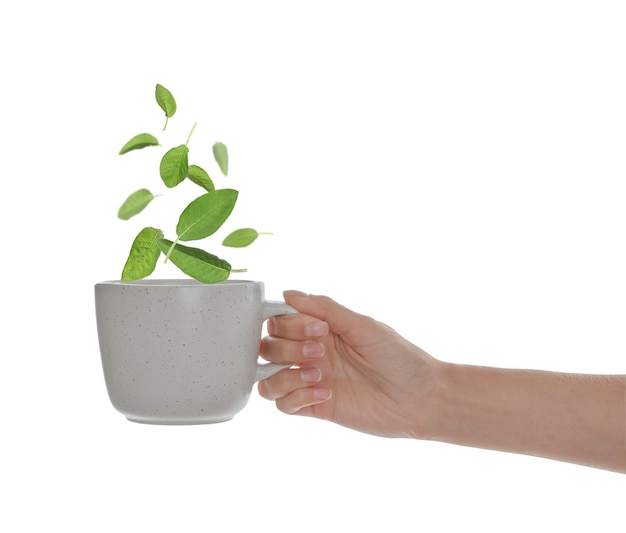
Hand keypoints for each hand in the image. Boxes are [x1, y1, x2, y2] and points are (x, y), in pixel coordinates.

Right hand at [259, 291, 441, 437]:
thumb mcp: (363, 326)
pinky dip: (296, 398)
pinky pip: (282, 405)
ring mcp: (311, 381)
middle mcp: (312, 354)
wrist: (421, 398)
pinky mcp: (315, 408)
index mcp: (321, 330)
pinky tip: (325, 394)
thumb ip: (325, 308)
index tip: (318, 328)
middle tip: (320, 351)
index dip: (289, 323)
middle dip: (287, 347)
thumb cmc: (400, 358)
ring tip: (318, 374)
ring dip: (285, 374)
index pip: (280, 321)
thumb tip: (289, 293)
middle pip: (268, 347)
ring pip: (266, 378)